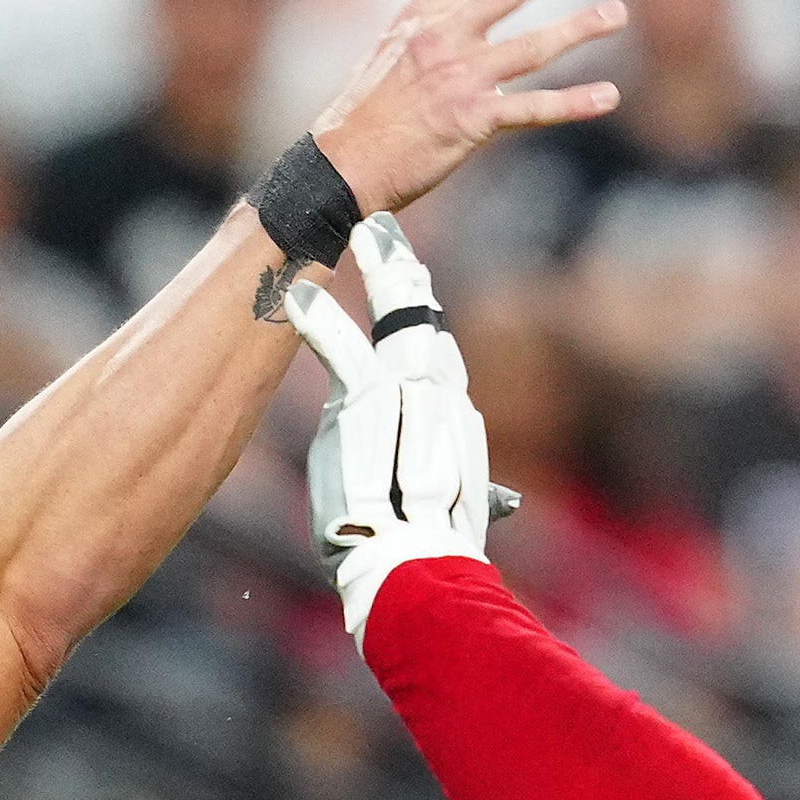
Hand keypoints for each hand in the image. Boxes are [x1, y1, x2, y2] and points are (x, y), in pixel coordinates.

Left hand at [285, 212, 504, 639]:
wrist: (420, 568)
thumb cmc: (434, 557)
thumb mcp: (458, 518)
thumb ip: (472, 497)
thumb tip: (502, 503)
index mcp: (456, 426)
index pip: (438, 361)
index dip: (421, 322)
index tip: (411, 286)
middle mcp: (442, 399)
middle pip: (422, 324)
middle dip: (405, 275)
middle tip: (386, 233)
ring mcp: (408, 392)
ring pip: (393, 319)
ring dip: (379, 270)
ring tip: (359, 231)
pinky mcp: (371, 399)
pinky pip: (342, 346)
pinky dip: (320, 317)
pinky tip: (297, 293)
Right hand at [305, 0, 626, 216]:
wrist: (342, 166)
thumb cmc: (365, 118)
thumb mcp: (389, 58)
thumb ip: (428, 37)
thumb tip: (454, 25)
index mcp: (421, 17)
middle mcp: (444, 38)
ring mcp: (460, 78)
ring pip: (532, 46)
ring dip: (579, 29)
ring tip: (617, 15)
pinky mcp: (471, 120)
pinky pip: (532, 109)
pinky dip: (572, 103)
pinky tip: (608, 96)